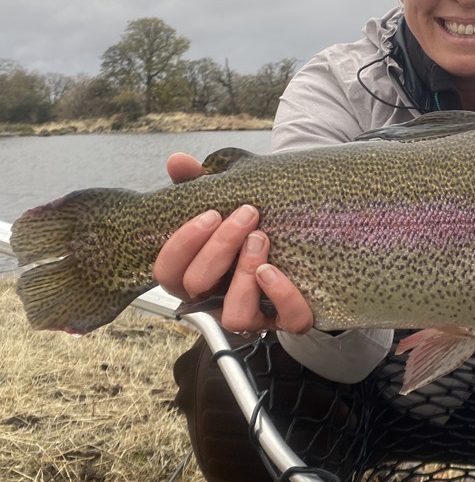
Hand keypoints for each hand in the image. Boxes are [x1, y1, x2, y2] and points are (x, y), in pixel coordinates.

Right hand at [152, 152, 314, 334]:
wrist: (301, 240)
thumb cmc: (251, 225)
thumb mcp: (225, 201)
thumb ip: (198, 183)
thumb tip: (177, 160)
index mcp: (194, 275)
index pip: (167, 271)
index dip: (183, 244)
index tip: (211, 213)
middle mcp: (217, 301)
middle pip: (197, 286)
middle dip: (220, 246)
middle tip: (247, 214)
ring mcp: (253, 315)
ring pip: (235, 315)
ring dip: (244, 275)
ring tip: (261, 239)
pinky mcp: (289, 319)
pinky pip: (288, 321)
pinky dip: (283, 296)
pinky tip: (276, 270)